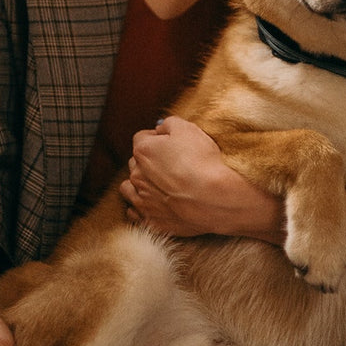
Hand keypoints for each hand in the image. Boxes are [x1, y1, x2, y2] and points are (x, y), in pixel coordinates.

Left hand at [119, 116, 280, 240]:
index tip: (170, 144)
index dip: (156, 139)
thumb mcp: (189, 129)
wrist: (216, 199)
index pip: (142, 138)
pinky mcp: (151, 222)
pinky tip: (153, 204)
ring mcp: (142, 201)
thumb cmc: (203, 163)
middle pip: (135, 163)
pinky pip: (135, 213)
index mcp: (144, 151)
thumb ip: (169, 124)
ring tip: (155, 185)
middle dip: (148, 162)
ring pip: (129, 189)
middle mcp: (137, 175)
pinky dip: (141, 208)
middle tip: (169, 164)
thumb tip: (161, 127)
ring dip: (138, 185)